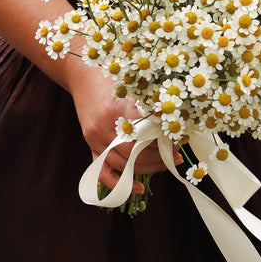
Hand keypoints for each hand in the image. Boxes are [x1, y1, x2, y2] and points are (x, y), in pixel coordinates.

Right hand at [65, 61, 179, 192]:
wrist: (81, 73)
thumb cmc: (111, 75)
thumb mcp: (132, 85)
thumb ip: (149, 106)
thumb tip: (174, 126)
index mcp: (116, 111)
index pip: (148, 136)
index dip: (166, 141)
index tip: (179, 139)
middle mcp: (103, 128)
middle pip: (137, 155)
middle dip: (161, 158)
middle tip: (176, 153)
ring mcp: (94, 139)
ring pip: (125, 165)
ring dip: (149, 168)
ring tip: (166, 162)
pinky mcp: (90, 144)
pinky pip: (102, 172)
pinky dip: (119, 184)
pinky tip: (137, 188)